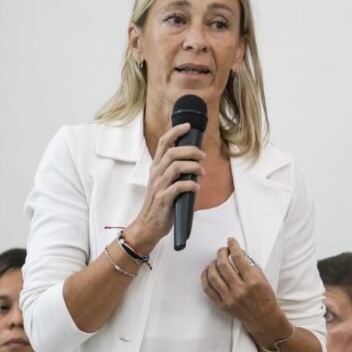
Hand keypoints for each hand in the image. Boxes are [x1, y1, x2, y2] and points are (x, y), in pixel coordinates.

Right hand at [126, 122, 204, 251]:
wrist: (148, 224)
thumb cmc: (160, 203)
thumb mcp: (164, 182)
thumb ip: (175, 172)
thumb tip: (196, 162)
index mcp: (156, 167)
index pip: (163, 143)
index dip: (175, 132)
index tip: (187, 126)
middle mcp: (156, 173)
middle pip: (172, 152)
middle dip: (191, 150)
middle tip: (203, 155)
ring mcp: (159, 185)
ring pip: (176, 167)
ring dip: (193, 167)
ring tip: (202, 172)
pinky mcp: (164, 198)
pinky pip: (179, 187)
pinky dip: (190, 185)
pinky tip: (197, 187)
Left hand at [201, 238, 280, 332]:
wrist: (263, 318)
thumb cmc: (265, 298)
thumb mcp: (262, 278)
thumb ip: (250, 265)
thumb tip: (237, 252)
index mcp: (252, 281)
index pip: (239, 258)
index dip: (233, 246)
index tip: (231, 241)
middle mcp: (240, 289)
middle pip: (223, 265)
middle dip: (221, 253)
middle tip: (222, 250)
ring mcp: (229, 298)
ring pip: (213, 276)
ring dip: (212, 264)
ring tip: (215, 260)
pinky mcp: (222, 305)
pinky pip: (208, 289)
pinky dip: (205, 277)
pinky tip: (207, 271)